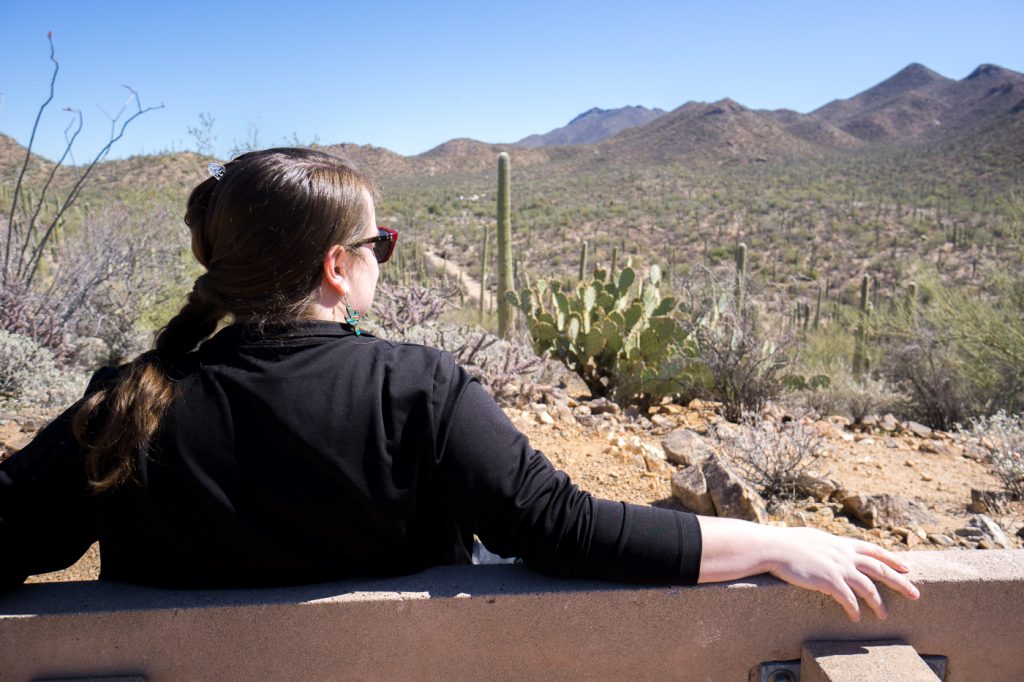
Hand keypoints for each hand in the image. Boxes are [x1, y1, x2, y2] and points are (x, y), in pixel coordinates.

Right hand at [765, 526, 920, 621]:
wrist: (775, 547)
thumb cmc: (788, 543)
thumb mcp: (814, 538)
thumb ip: (827, 544)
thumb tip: (828, 546)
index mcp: (842, 543)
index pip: (874, 550)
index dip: (892, 559)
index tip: (906, 566)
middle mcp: (845, 555)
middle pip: (879, 569)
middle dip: (899, 582)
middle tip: (915, 594)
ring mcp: (838, 568)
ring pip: (868, 587)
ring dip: (878, 602)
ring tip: (884, 615)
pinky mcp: (829, 581)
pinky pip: (848, 599)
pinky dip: (855, 609)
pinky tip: (857, 617)